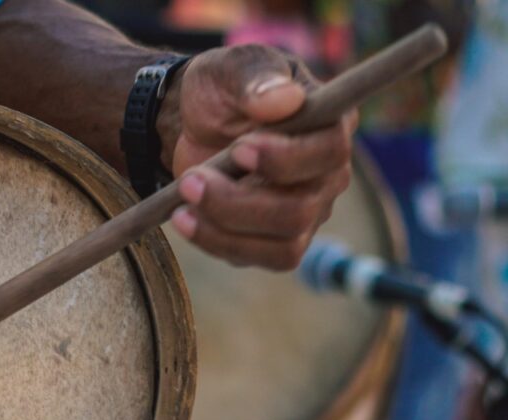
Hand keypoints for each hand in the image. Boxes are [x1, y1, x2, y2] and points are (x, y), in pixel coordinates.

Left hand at [159, 44, 355, 269]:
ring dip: (226, 227)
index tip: (239, 149)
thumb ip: (256, 78)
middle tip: (191, 181)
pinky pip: (258, 258)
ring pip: (284, 246)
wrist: (191, 122)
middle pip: (302, 209)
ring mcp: (305, 211)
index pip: (330, 152)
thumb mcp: (231, 67)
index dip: (286, 158)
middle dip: (239, 202)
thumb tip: (284, 101)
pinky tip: (185, 219)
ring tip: (183, 200)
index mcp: (330, 124)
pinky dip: (217, 243)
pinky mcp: (274, 238)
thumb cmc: (221, 90)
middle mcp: (327, 174)